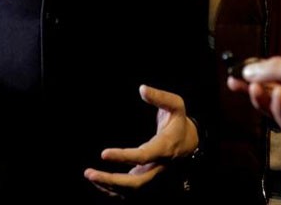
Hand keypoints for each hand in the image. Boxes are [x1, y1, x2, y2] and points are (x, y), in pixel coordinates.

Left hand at [84, 85, 198, 196]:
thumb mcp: (176, 105)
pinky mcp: (148, 177)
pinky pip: (131, 191)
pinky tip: (99, 182)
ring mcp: (154, 175)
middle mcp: (159, 165)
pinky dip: (114, 190)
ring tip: (90, 175)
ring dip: (109, 186)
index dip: (123, 157)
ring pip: (132, 190)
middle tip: (89, 173)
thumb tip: (142, 88)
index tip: (103, 154)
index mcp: (164, 147)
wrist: (190, 141)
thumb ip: (160, 97)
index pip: (143, 156)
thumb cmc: (179, 121)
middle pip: (136, 182)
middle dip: (112, 180)